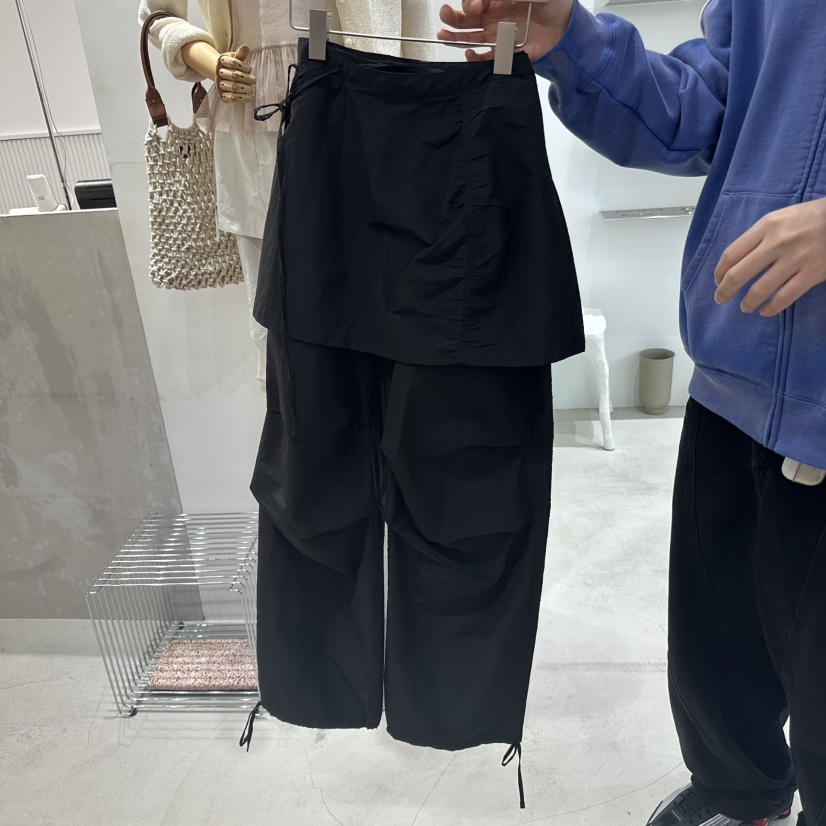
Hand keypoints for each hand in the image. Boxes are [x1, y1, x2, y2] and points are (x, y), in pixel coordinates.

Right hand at [216, 45, 255, 103]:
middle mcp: (219, 72)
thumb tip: (245, 47)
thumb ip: (241, 54)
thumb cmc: (233, 66)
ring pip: (234, 87)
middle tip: (253, 80)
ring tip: (251, 89)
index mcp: (222, 60)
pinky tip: (248, 97)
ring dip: (245, 88)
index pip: (233, 62)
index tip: (249, 69)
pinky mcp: (222, 95)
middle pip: (235, 75)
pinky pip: (231, 98)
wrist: (223, 77)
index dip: (243, 66)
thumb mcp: (236, 58)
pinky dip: (241, 98)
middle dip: (246, 78)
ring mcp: (220, 84)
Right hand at [438, 0, 574, 62]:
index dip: (470, 2)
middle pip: (465, 19)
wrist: (567, 25)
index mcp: (497, 0)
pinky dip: (476, 59)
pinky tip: (469, 54)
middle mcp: (494, 17)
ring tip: (442, 36)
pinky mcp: (506, 53)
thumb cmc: (552, 0)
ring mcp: (498, 36)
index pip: (473, 1)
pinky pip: (487, 58)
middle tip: (445, 15)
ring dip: (455, 37)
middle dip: (452, 17)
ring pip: (470, 37)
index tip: (476, 4)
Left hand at [714, 198, 825, 316]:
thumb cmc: (808, 218)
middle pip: (739, 274)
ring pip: (760, 289)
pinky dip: (771, 308)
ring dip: (747, 302)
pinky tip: (765, 311)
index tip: (718, 281)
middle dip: (725, 291)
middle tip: (721, 300)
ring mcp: (795, 259)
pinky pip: (785, 297)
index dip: (720, 272)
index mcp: (766, 227)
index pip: (731, 254)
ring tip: (744, 307)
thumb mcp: (779, 219)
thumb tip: (739, 263)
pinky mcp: (812, 274)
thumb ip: (759, 238)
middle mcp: (777, 243)